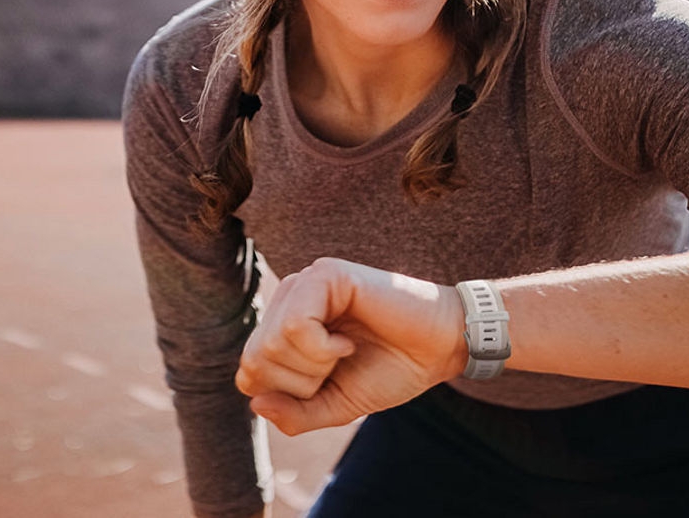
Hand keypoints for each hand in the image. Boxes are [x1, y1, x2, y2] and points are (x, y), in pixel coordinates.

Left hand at [235, 257, 465, 434]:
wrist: (440, 347)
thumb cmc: (391, 370)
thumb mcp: (335, 405)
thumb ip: (295, 414)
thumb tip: (256, 404)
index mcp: (285, 326)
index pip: (248, 372)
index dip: (286, 394)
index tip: (327, 382)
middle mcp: (290, 299)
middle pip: (254, 359)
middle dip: (299, 383)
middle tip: (337, 366)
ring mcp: (307, 282)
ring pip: (270, 344)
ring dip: (313, 365)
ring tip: (345, 351)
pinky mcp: (327, 274)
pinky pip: (294, 326)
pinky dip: (321, 348)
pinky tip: (347, 341)